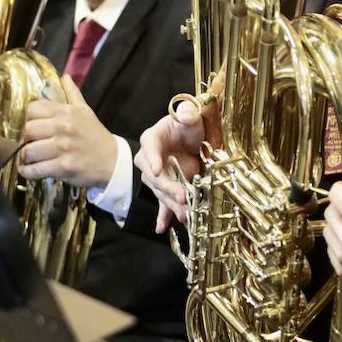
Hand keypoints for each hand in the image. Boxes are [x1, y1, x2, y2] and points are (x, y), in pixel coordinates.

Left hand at [18, 76, 116, 187]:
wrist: (113, 160)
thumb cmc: (95, 135)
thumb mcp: (85, 111)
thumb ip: (73, 93)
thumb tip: (65, 76)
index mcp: (66, 112)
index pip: (32, 109)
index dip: (27, 119)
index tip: (30, 127)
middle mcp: (64, 127)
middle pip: (27, 130)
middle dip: (24, 139)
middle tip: (28, 144)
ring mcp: (63, 148)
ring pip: (28, 152)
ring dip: (25, 158)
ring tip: (28, 159)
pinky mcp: (63, 167)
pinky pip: (35, 170)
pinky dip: (28, 172)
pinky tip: (29, 171)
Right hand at [134, 87, 222, 231]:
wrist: (193, 138)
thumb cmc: (188, 125)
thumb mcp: (190, 115)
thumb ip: (187, 112)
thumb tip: (185, 114)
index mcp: (153, 138)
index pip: (149, 147)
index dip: (152, 158)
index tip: (157, 170)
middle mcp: (150, 159)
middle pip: (154, 175)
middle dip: (167, 187)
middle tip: (181, 197)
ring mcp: (158, 176)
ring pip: (161, 192)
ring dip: (171, 204)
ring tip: (184, 215)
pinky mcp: (166, 187)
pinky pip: (162, 203)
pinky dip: (163, 216)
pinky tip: (162, 228)